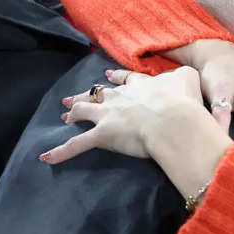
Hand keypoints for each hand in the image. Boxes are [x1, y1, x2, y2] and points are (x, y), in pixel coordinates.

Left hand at [39, 67, 204, 164]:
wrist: (173, 119)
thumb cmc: (183, 101)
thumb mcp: (188, 79)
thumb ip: (183, 75)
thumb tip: (183, 75)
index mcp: (139, 86)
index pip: (124, 81)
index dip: (116, 79)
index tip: (109, 76)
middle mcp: (119, 98)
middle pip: (98, 93)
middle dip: (86, 95)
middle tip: (75, 99)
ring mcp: (108, 116)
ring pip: (84, 111)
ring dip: (73, 114)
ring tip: (64, 116)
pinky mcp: (102, 136)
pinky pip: (76, 145)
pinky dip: (60, 152)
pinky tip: (46, 158)